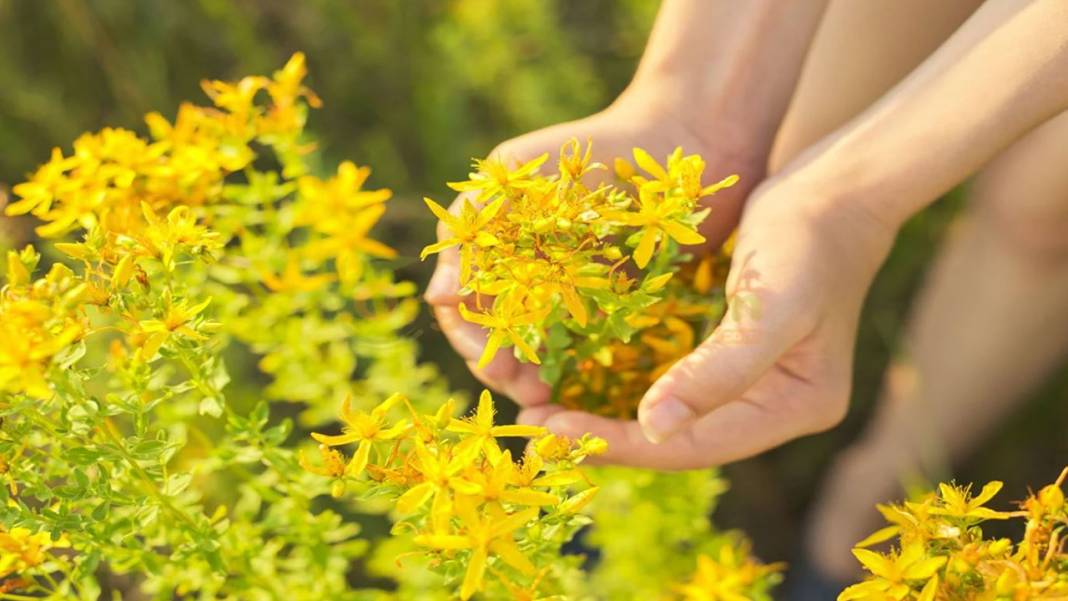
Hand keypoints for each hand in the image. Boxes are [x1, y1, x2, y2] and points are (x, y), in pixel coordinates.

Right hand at [424, 90, 764, 409]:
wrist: (679, 140)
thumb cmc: (588, 148)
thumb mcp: (515, 173)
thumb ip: (471, 224)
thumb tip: (437, 298)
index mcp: (494, 251)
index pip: (463, 309)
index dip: (472, 340)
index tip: (493, 363)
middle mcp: (526, 277)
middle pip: (500, 339)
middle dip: (504, 369)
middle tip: (526, 393)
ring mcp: (570, 295)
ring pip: (540, 352)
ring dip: (536, 379)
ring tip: (550, 398)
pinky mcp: (615, 307)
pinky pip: (590, 349)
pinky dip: (580, 371)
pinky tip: (584, 387)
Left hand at [525, 181, 896, 468]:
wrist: (833, 189)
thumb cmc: (807, 241)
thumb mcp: (770, 307)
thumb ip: (718, 372)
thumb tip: (653, 428)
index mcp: (795, 408)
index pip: (694, 445)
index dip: (621, 444)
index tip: (552, 432)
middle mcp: (773, 408)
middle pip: (678, 440)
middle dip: (606, 436)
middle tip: (534, 428)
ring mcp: (752, 383)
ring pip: (668, 415)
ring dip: (607, 414)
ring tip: (543, 408)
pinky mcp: (729, 354)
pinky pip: (668, 380)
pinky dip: (622, 381)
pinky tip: (575, 374)